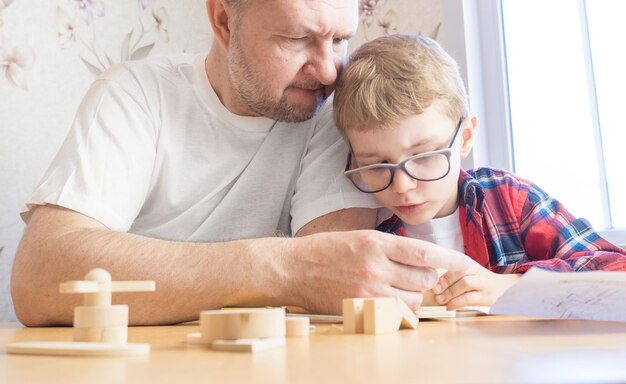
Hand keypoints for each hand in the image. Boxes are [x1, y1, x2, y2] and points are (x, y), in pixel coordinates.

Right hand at [288, 230, 472, 313]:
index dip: (449, 259)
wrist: (293, 268)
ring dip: (414, 295)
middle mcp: (376, 265)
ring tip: (398, 288)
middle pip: (424, 278)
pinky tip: (388, 300)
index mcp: (376, 242)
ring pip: (413, 298)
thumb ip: (387, 247)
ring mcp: (368, 288)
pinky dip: (399, 309)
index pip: (423, 252)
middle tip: (414, 276)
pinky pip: (395, 312)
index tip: (466, 263)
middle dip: (426, 279)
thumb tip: (417, 258)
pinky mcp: (360, 306)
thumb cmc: (324, 250)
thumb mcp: (358, 237)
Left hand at [431, 257, 520, 308]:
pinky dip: (457, 303)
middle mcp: (476, 270)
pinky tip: (449, 306)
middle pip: (460, 273)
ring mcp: (484, 283)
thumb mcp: (462, 272)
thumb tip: (428, 284)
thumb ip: (447, 275)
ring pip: (466, 284)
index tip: (431, 281)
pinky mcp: (487, 297)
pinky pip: (470, 299)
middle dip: (445, 283)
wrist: (502, 286)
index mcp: (467, 262)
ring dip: (450, 293)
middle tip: (435, 293)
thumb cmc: (474, 279)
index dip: (442, 272)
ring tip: (440, 300)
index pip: (454, 263)